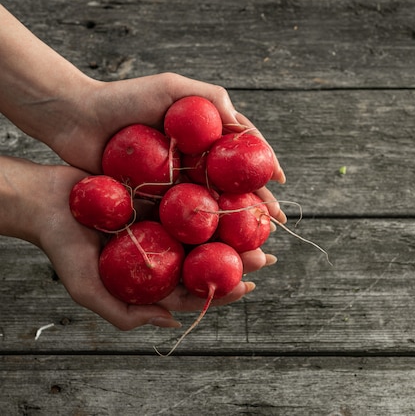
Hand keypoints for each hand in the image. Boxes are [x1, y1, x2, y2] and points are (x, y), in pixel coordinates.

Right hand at [23, 160, 262, 329]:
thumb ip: (126, 313)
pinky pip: (193, 196)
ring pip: (207, 227)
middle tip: (264, 257)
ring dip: (233, 228)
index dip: (220, 291)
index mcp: (153, 275)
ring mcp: (165, 220)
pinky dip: (214, 197)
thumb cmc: (63, 247)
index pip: (193, 288)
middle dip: (237, 259)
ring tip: (260, 227)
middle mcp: (164, 248)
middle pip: (207, 257)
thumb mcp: (88, 289)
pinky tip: (235, 195)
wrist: (46, 202)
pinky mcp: (162, 193)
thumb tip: (174, 324)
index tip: (246, 288)